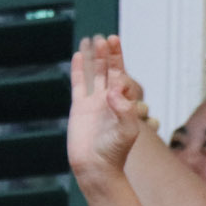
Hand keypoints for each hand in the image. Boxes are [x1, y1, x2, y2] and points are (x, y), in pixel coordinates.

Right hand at [67, 35, 140, 185]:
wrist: (95, 167)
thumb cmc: (115, 152)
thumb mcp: (126, 131)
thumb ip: (124, 111)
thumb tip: (114, 90)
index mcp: (124, 103)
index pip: (122, 76)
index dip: (119, 60)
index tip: (115, 45)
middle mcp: (110, 100)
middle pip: (109, 71)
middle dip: (109, 54)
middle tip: (107, 38)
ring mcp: (94, 102)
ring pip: (94, 74)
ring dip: (95, 58)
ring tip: (94, 39)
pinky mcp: (79, 108)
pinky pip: (79, 84)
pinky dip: (79, 70)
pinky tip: (79, 54)